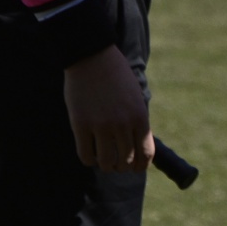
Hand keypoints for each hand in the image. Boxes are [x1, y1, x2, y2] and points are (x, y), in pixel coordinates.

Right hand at [64, 45, 152, 172]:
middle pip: (126, 161)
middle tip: (117, 164)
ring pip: (106, 162)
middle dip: (122, 166)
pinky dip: (89, 160)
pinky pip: (85, 155)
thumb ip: (137, 119)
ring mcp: (101, 126)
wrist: (92, 57)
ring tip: (103, 160)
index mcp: (140, 116)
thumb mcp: (135, 96)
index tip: (135, 168)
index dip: (141, 166)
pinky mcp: (81, 125)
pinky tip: (90, 156)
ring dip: (106, 165)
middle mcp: (123, 124)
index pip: (145, 153)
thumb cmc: (116, 75)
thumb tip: (137, 144)